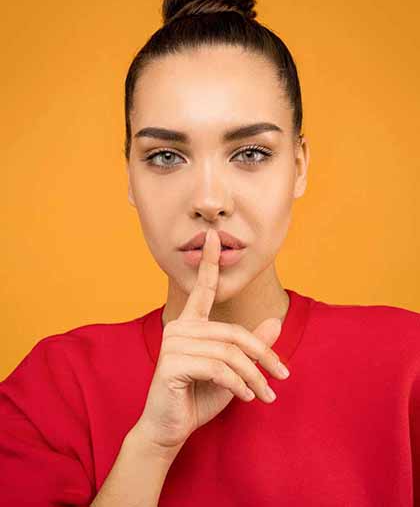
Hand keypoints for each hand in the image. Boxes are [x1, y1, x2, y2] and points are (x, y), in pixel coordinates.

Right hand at [132, 228, 289, 450]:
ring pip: (229, 352)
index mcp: (190, 324)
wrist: (171, 429)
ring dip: (254, 376)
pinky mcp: (171, 363)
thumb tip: (275, 322)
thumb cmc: (199, 396)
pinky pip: (217, 368)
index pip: (203, 288)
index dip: (211, 262)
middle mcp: (179, 328)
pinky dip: (238, 384)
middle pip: (233, 333)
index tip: (215, 236)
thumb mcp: (233, 371)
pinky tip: (247, 397)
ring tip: (266, 395)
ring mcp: (173, 344)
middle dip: (263, 355)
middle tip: (282, 376)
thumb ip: (251, 347)